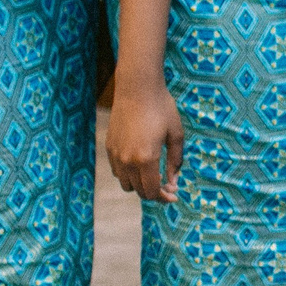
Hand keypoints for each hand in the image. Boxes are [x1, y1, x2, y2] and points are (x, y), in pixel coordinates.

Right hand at [106, 73, 184, 201]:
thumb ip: (176, 161)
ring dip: (140, 184)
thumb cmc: (161, 108)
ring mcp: (116, 154)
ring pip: (126, 184)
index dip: (163, 197)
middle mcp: (128, 160)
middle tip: (168, 186)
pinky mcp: (109, 147)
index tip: (173, 195)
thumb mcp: (176, 135)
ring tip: (154, 176)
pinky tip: (141, 164)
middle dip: (154, 193)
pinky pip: (117, 171)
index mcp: (146, 158)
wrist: (137, 88)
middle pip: (139, 191)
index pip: (151, 191)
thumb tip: (174, 182)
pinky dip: (128, 174)